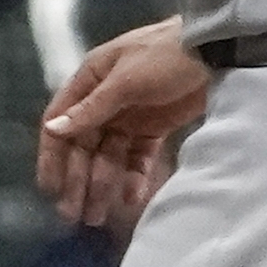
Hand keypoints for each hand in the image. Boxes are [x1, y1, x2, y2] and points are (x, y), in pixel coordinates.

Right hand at [37, 18, 208, 229]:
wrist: (217, 49)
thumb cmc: (164, 57)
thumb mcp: (125, 81)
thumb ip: (91, 109)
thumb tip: (52, 130)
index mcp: (90, 80)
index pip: (60, 121)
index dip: (52, 156)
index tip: (49, 188)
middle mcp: (104, 99)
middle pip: (84, 144)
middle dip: (78, 178)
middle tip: (74, 214)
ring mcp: (130, 114)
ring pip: (109, 155)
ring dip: (101, 183)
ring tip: (97, 216)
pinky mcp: (155, 127)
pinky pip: (137, 157)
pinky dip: (133, 177)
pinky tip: (130, 198)